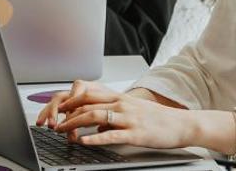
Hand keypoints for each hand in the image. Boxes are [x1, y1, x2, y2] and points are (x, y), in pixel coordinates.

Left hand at [35, 81, 197, 149]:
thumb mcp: (132, 112)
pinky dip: (94, 137)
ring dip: (74, 123)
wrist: (182, 124)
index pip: (89, 95)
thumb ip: (113, 115)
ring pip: (95, 116)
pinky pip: (110, 134)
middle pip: (87, 103)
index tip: (57, 110)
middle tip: (53, 122)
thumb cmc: (158, 120)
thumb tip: (95, 124)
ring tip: (62, 131)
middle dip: (67, 113)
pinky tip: (83, 141)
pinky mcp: (135, 133)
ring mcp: (128, 118)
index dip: (70, 101)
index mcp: (120, 98)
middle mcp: (122, 104)